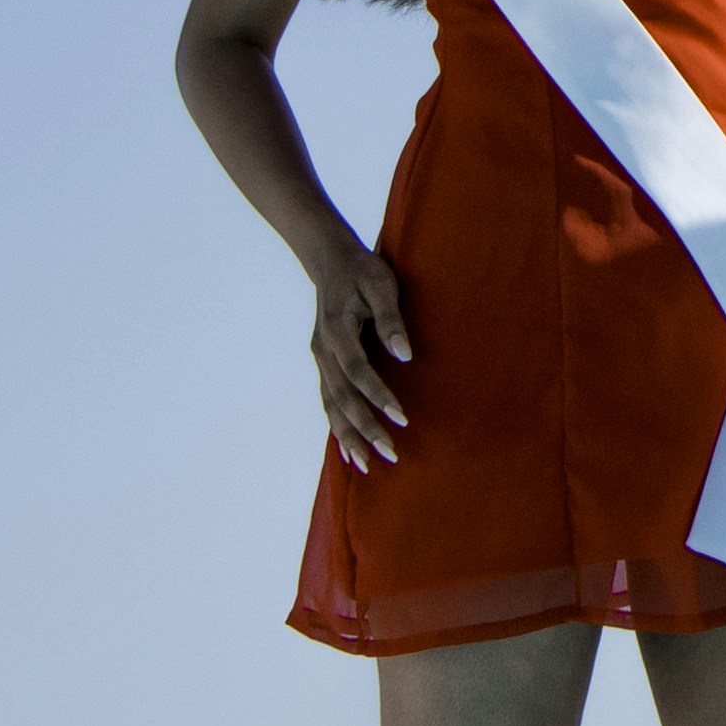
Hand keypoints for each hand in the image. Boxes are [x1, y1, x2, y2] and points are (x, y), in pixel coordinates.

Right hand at [309, 237, 420, 470]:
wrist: (330, 260)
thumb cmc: (362, 270)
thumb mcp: (382, 284)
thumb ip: (392, 319)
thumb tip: (405, 354)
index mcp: (338, 330)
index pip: (358, 372)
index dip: (378, 396)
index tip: (403, 418)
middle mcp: (323, 350)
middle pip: (342, 398)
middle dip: (365, 428)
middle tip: (391, 455)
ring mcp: (320, 358)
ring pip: (330, 405)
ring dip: (348, 436)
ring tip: (367, 465)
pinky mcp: (323, 363)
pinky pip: (327, 401)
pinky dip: (336, 427)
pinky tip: (348, 451)